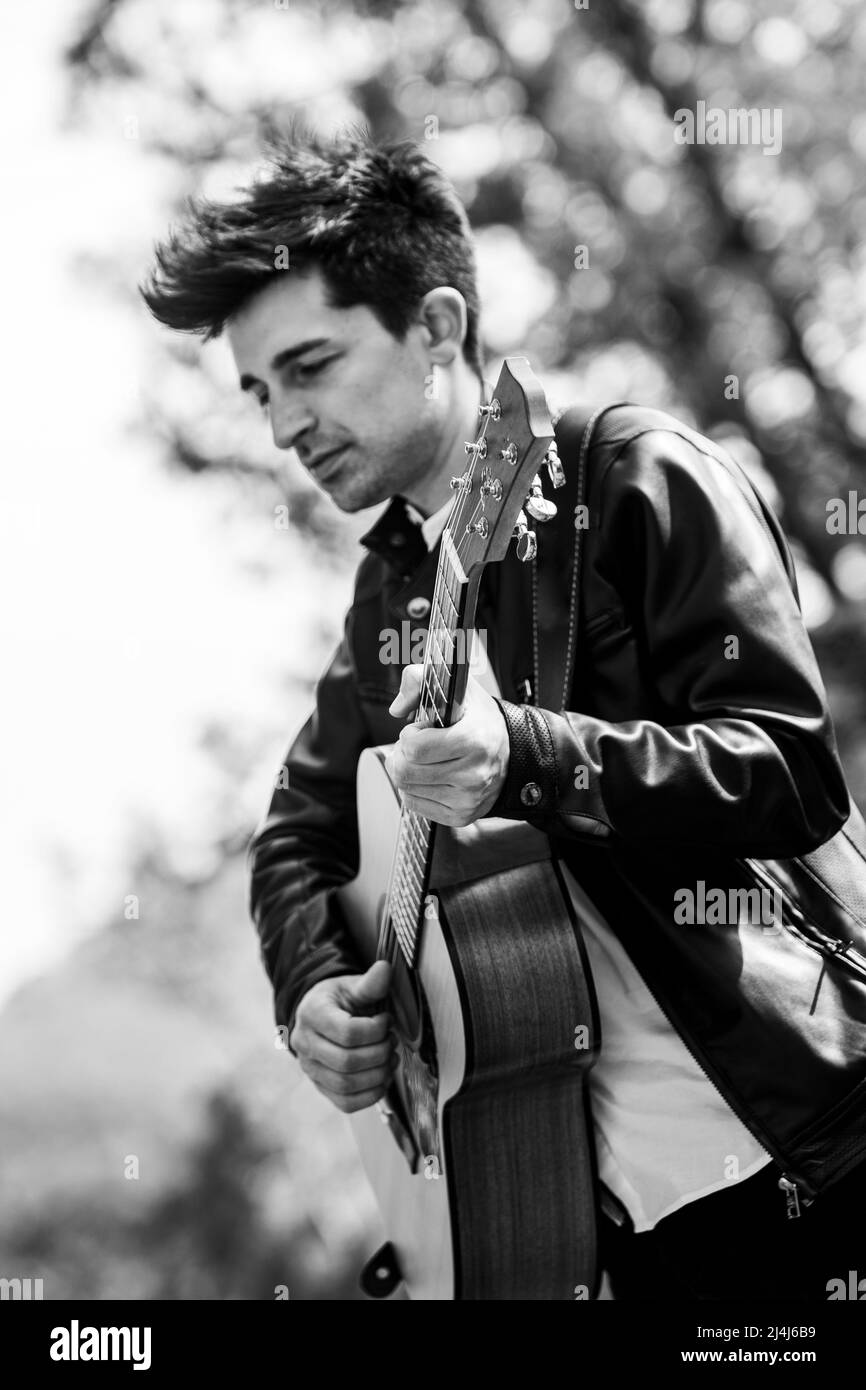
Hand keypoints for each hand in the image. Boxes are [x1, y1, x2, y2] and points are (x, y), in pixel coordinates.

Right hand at [290, 961, 396, 1113]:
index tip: (386, 1020)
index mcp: (312, 1014)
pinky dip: (370, 1096)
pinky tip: (383, 1079)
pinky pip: (345, 1103)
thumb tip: (385, 969)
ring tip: (390, 1059)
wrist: (319, 1016)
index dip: (376, 1030)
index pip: (347, 1032)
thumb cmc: (338, 1000)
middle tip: (391, 1041)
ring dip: (377, 1075)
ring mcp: (310, 1069)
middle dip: (379, 1054)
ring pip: (346, 1085)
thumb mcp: (351, 986)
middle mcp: (305, 1044)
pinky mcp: (321, 1087)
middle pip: (346, 1062)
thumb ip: (369, 983)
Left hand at [384, 664, 509, 826]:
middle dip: (400, 754)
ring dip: (406, 771)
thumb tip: (397, 709)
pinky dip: (414, 789)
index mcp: (475, 741)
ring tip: (424, 759)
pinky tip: (430, 776)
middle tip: (413, 745)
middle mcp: (474, 775)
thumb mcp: (457, 689)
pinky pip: (414, 804)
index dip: (409, 735)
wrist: (509, 753)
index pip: (414, 748)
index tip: (421, 729)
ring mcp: (468, 800)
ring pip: (406, 789)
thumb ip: (420, 679)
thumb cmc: (479, 720)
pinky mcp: (461, 816)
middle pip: (405, 772)